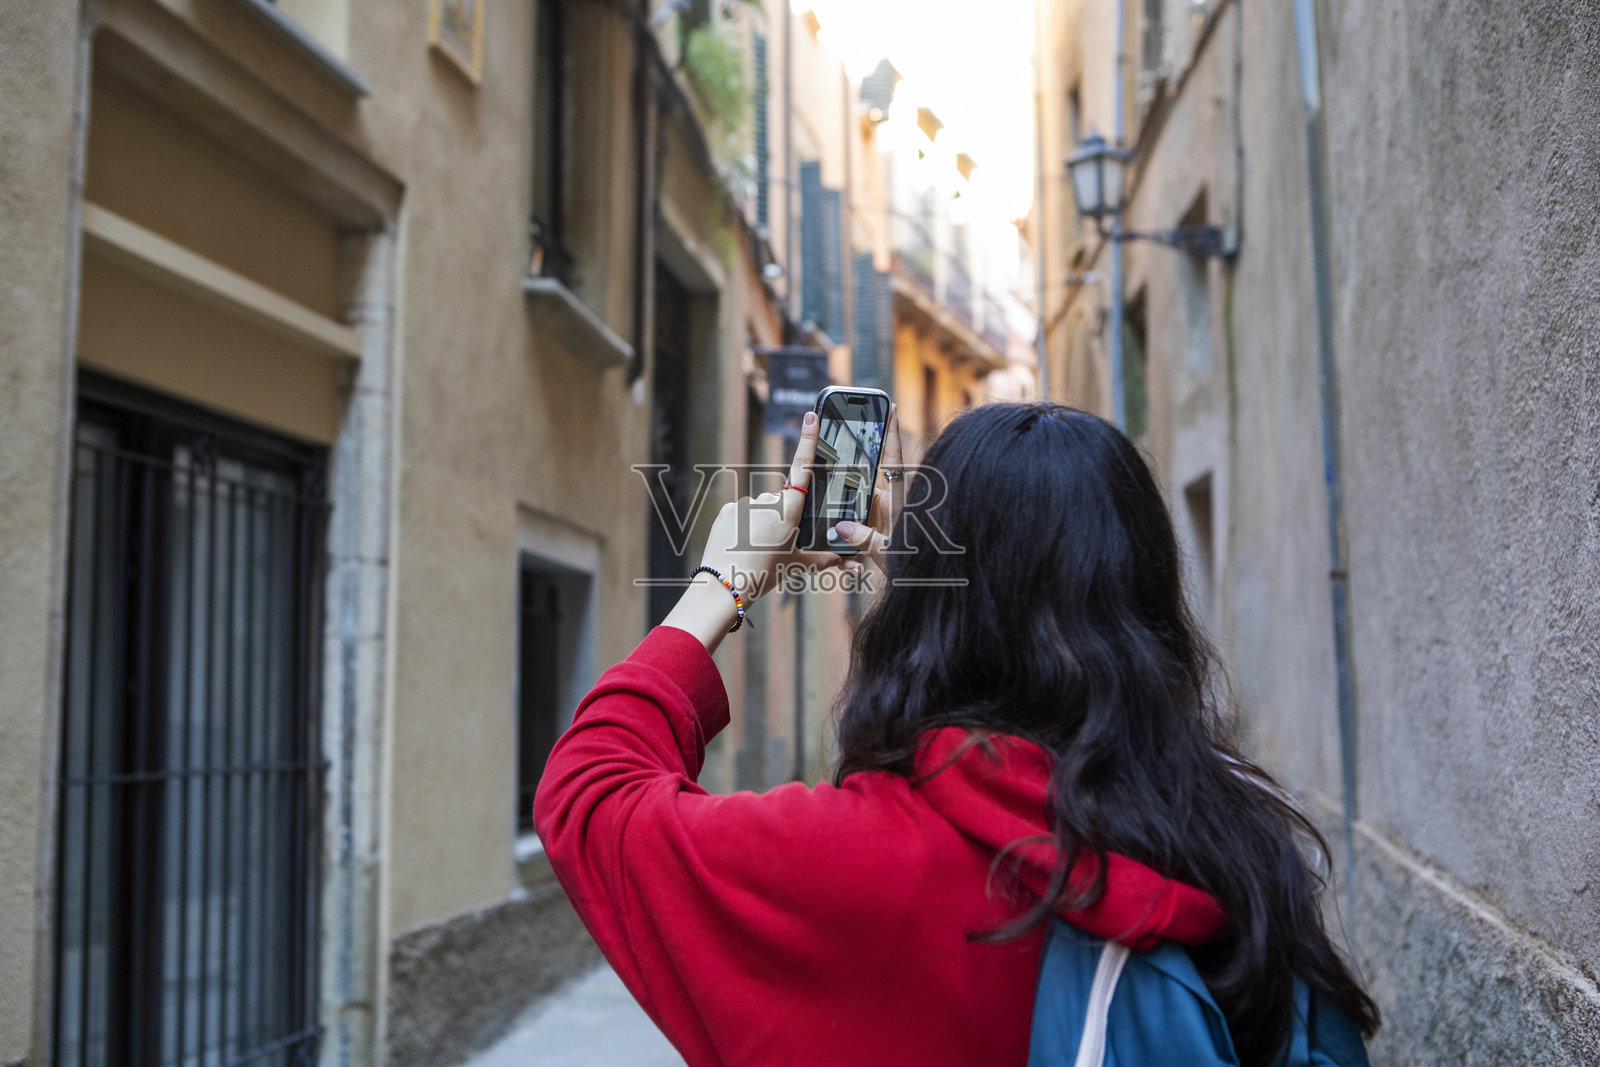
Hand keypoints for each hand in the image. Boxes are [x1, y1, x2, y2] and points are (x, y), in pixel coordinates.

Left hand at [663, 411, 842, 650]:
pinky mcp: (728, 510)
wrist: (725, 585)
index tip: (811, 416)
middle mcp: (768, 501)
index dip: (808, 440)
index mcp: (789, 511)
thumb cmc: (765, 575)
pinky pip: (742, 514)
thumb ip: (828, 560)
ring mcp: (746, 504)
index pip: (802, 468)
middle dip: (783, 516)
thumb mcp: (799, 566)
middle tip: (776, 543)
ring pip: (761, 509)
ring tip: (756, 549)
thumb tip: (855, 566)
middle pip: (782, 501)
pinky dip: (744, 527)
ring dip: (762, 523)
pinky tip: (741, 545)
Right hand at [831, 403, 901, 573]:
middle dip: (867, 444)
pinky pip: (865, 502)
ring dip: (856, 472)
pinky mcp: (883, 521)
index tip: (891, 408)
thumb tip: (842, 526)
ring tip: (837, 451)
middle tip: (855, 419)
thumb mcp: (887, 552)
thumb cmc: (912, 566)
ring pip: (869, 484)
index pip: (892, 459)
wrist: (925, 580)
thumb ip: (865, 538)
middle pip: (878, 465)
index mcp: (897, 501)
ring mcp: (888, 510)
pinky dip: (853, 495)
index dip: (891, 433)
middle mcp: (893, 501)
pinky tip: (837, 491)